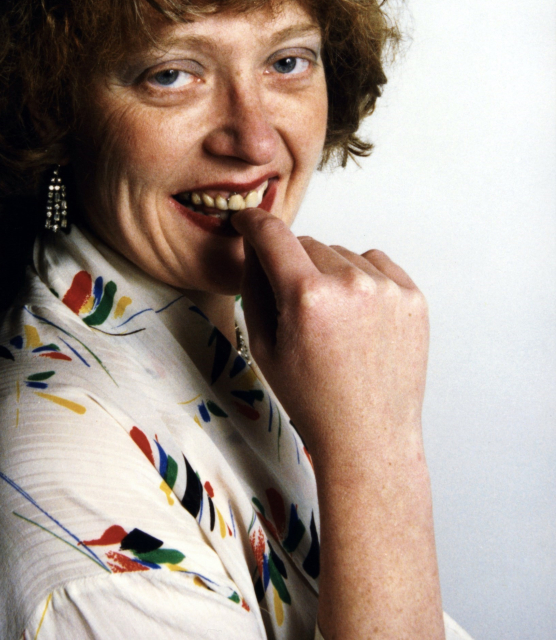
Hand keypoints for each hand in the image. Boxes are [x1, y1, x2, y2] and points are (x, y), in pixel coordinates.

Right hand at [232, 208, 428, 470]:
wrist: (369, 437)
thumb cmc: (312, 400)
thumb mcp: (263, 346)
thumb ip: (254, 287)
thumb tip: (254, 247)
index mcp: (307, 297)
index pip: (273, 234)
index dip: (253, 222)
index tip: (246, 220)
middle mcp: (350, 284)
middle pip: (307, 244)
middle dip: (293, 264)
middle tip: (295, 308)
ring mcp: (387, 289)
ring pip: (341, 253)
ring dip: (329, 272)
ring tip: (332, 322)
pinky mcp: (412, 296)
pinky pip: (375, 263)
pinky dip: (360, 278)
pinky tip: (356, 316)